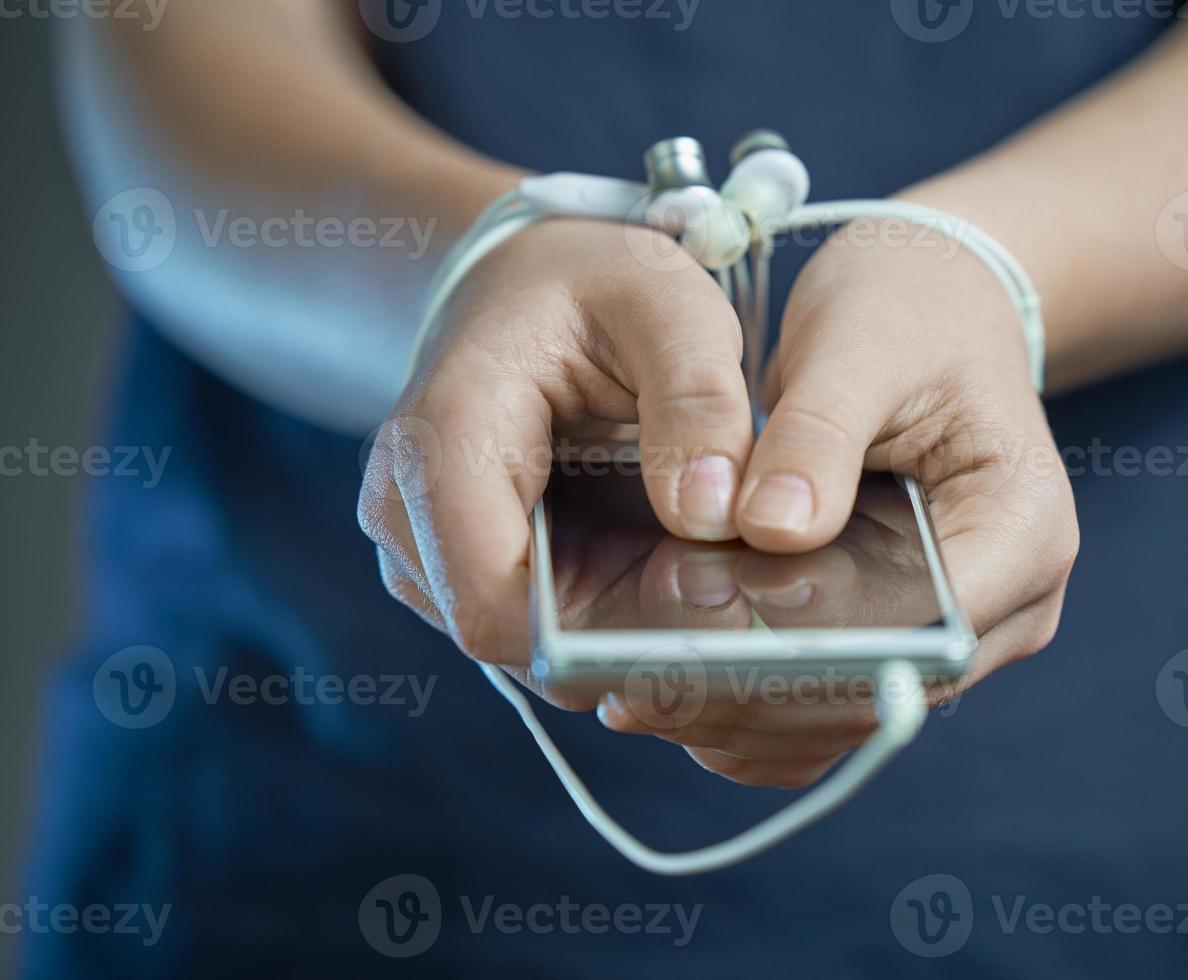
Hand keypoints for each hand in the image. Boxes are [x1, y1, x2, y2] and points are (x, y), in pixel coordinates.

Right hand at [357, 220, 755, 703]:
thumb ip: (698, 399)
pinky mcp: (456, 575)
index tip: (705, 610)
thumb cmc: (592, 284)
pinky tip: (662, 569)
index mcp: (441, 441)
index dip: (601, 636)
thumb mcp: (666, 306)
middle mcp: (405, 514)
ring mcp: (423, 554)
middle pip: (515, 641)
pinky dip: (608, 618)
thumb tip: (709, 516)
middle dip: (626, 636)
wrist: (526, 282)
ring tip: (697, 566)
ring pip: (531, 650)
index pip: (493, 603)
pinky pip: (538, 631)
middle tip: (727, 592)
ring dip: (621, 630)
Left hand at [599, 220, 1079, 785]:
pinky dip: (747, 710)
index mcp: (1024, 529)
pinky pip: (823, 708)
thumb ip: (817, 434)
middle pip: (883, 688)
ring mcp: (953, 634)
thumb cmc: (905, 311)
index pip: (930, 623)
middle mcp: (1007, 604)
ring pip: (845, 714)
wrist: (928, 308)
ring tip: (630, 694)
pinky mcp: (895, 641)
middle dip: (761, 685)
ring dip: (741, 712)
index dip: (823, 632)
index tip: (713, 609)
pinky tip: (665, 695)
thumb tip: (772, 530)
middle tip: (641, 674)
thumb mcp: (858, 343)